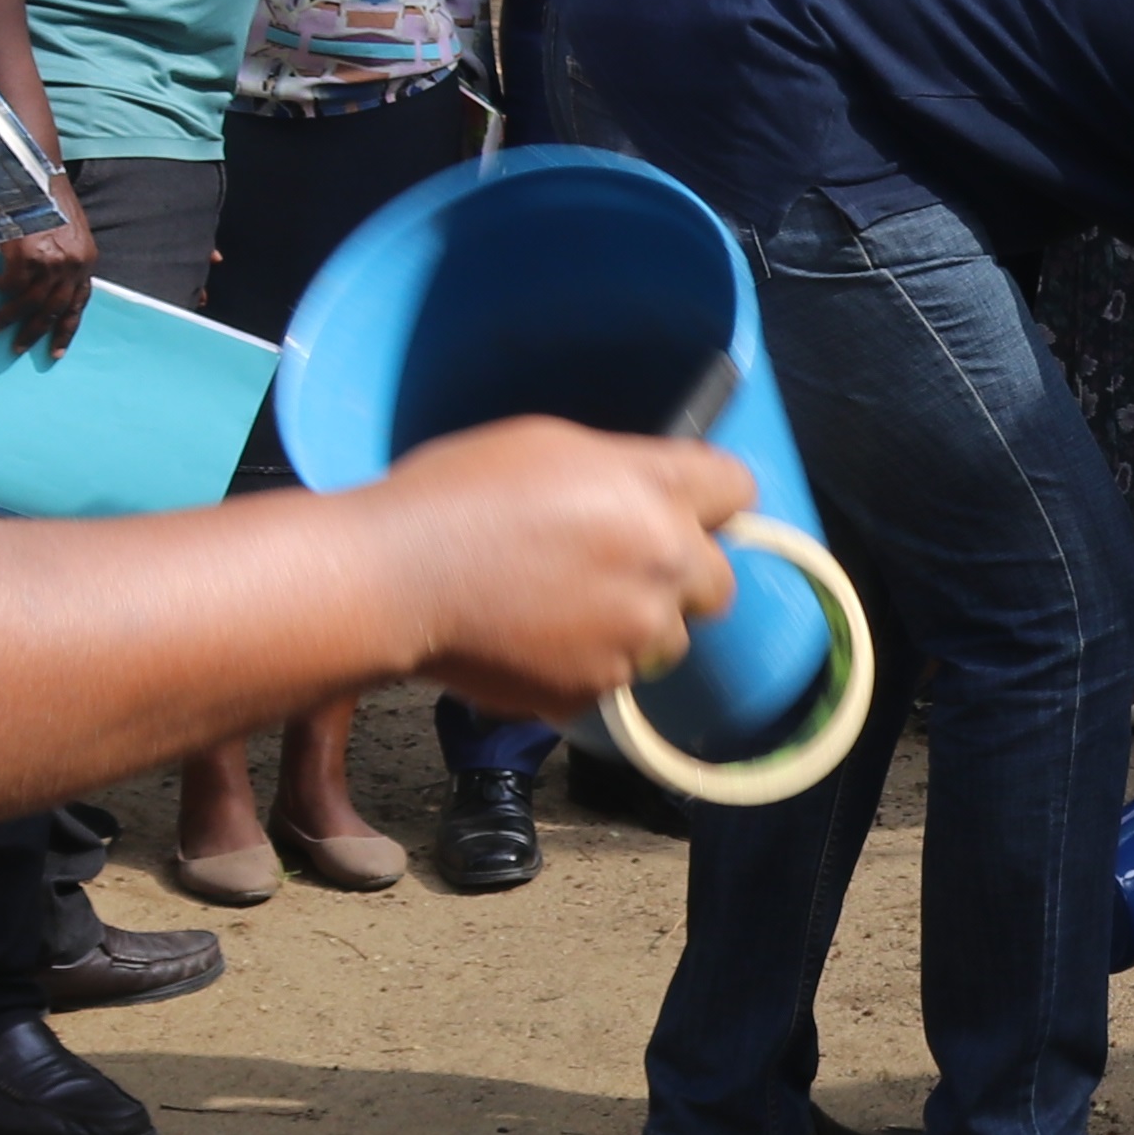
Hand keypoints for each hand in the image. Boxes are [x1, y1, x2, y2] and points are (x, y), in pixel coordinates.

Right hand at [0, 208, 101, 356]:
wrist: (40, 174)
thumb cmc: (53, 202)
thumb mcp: (71, 234)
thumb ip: (65, 260)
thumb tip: (45, 287)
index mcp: (86, 262)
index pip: (78, 305)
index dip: (66, 330)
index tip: (55, 352)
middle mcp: (71, 266)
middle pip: (52, 310)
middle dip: (34, 332)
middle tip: (18, 347)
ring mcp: (50, 262)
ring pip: (29, 302)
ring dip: (10, 317)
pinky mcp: (27, 254)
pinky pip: (11, 283)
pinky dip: (1, 288)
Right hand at [362, 415, 752, 721]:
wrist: (394, 582)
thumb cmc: (455, 496)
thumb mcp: (549, 445)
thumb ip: (623, 471)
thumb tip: (653, 493)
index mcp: (656, 494)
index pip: (738, 490)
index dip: (711, 500)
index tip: (687, 509)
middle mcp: (664, 565)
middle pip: (718, 582)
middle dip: (678, 576)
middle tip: (617, 568)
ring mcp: (634, 636)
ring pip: (668, 639)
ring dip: (636, 628)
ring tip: (564, 610)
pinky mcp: (597, 689)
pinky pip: (613, 679)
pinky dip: (584, 665)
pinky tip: (533, 640)